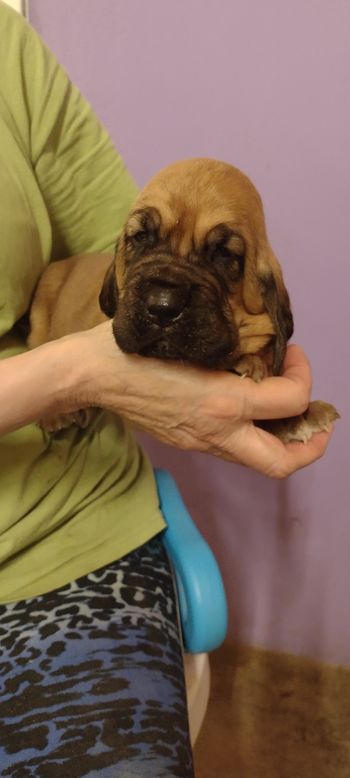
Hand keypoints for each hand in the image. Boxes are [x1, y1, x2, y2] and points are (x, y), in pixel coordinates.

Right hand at [77, 322, 332, 478]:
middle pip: (281, 463)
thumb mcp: (189, 334)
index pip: (293, 400)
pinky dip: (255, 434)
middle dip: (311, 445)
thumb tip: (257, 339)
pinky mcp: (188, 443)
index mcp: (223, 402)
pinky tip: (251, 408)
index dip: (306, 374)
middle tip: (318, 419)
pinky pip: (234, 448)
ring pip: (258, 462)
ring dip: (284, 442)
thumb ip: (229, 342)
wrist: (92, 374)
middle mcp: (217, 431)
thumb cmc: (135, 344)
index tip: (294, 353)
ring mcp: (201, 442)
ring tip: (291, 413)